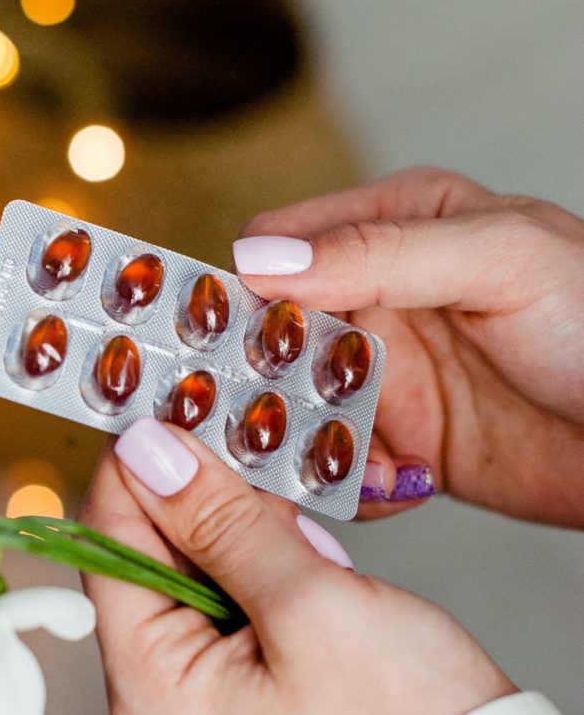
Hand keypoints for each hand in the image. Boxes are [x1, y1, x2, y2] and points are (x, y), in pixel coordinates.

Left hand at [79, 418, 515, 714]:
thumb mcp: (307, 601)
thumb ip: (219, 520)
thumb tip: (149, 452)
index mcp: (152, 695)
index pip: (109, 554)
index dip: (132, 475)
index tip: (162, 410)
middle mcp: (157, 701)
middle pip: (145, 561)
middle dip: (193, 498)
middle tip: (238, 444)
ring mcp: (196, 695)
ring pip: (188, 570)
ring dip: (232, 524)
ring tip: (284, 506)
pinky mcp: (234, 681)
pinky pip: (223, 595)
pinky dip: (255, 556)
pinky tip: (296, 543)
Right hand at [233, 166, 583, 525]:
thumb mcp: (496, 261)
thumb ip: (377, 253)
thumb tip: (259, 260)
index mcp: (392, 228)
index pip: (274, 250)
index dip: (239, 294)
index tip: (218, 346)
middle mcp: (377, 298)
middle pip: (271, 339)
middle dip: (262, 384)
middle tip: (272, 420)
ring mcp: (388, 374)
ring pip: (295, 409)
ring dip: (308, 444)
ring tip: (368, 463)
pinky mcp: (403, 441)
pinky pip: (339, 464)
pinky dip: (349, 483)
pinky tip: (398, 486)